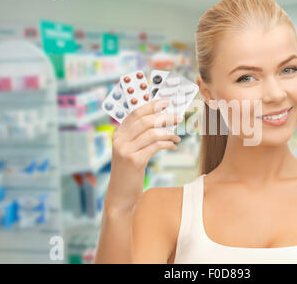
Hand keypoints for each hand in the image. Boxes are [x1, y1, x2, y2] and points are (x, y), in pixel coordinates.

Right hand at [104, 98, 181, 212]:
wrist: (121, 195)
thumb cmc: (129, 172)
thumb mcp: (130, 151)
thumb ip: (139, 136)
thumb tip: (160, 120)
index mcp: (118, 134)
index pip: (135, 113)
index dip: (151, 105)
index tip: (166, 101)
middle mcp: (119, 140)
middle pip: (145, 120)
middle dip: (164, 116)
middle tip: (179, 116)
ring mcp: (125, 150)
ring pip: (152, 132)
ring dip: (168, 132)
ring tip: (177, 136)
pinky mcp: (134, 161)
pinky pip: (155, 146)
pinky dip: (167, 143)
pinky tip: (173, 146)